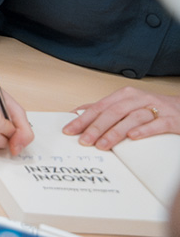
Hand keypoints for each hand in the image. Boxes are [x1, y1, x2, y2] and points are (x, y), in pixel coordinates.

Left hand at [63, 88, 179, 149]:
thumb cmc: (152, 108)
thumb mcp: (127, 105)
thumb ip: (105, 109)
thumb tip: (78, 112)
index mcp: (124, 95)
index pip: (99, 107)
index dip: (83, 118)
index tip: (70, 130)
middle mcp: (138, 99)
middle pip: (113, 112)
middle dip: (96, 127)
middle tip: (84, 141)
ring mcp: (155, 108)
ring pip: (132, 118)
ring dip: (115, 132)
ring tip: (102, 145)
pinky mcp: (171, 119)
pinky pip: (156, 124)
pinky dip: (144, 130)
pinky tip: (133, 137)